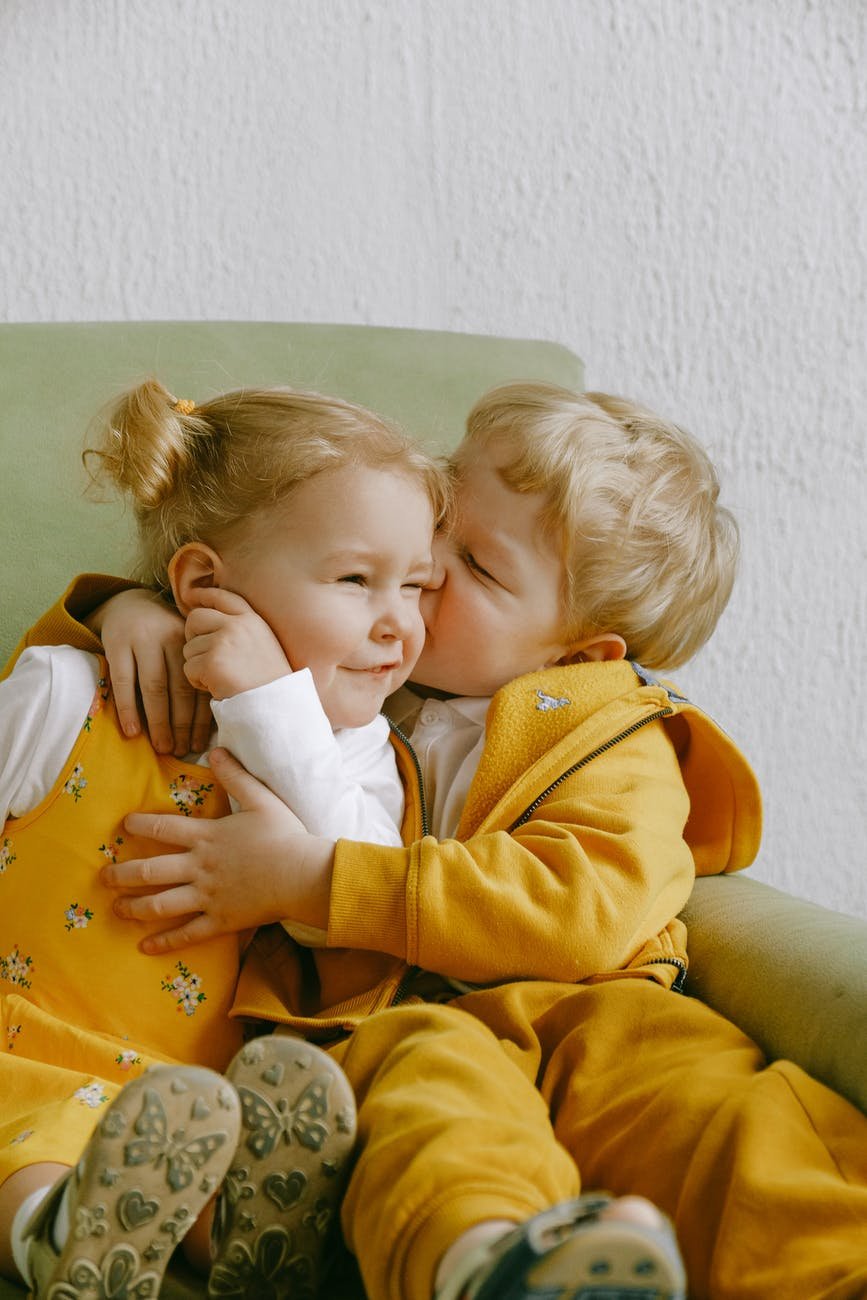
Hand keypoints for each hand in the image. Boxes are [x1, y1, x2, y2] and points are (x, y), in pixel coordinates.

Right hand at [93, 588, 212, 755]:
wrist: (128, 603)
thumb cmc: (163, 635)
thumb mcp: (183, 645)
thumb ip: (194, 672)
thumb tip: (206, 723)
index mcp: (192, 642)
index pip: (199, 684)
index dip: (201, 717)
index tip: (200, 743)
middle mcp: (170, 639)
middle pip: (179, 689)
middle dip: (182, 724)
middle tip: (182, 751)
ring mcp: (142, 640)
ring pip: (154, 687)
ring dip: (158, 721)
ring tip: (162, 747)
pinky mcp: (116, 644)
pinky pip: (123, 682)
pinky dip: (128, 708)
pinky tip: (131, 731)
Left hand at [101, 749, 333, 952]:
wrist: (303, 875)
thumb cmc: (285, 835)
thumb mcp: (262, 799)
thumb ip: (236, 776)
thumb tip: (216, 751)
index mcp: (207, 837)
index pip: (163, 827)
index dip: (139, 823)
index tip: (123, 824)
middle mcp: (199, 867)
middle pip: (150, 870)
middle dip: (122, 873)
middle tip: (103, 876)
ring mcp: (207, 897)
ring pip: (160, 904)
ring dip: (134, 907)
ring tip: (116, 908)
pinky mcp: (220, 921)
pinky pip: (186, 934)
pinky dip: (164, 942)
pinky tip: (145, 947)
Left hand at [183, 589, 291, 699]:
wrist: (277, 705)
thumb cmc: (270, 682)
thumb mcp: (264, 645)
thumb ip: (241, 630)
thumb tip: (208, 623)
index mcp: (253, 620)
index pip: (223, 597)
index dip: (203, 595)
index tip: (190, 596)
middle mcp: (237, 625)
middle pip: (195, 618)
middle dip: (191, 636)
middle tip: (201, 655)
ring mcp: (224, 642)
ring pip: (190, 648)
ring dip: (198, 665)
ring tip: (220, 677)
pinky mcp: (212, 662)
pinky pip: (189, 668)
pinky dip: (197, 681)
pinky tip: (216, 687)